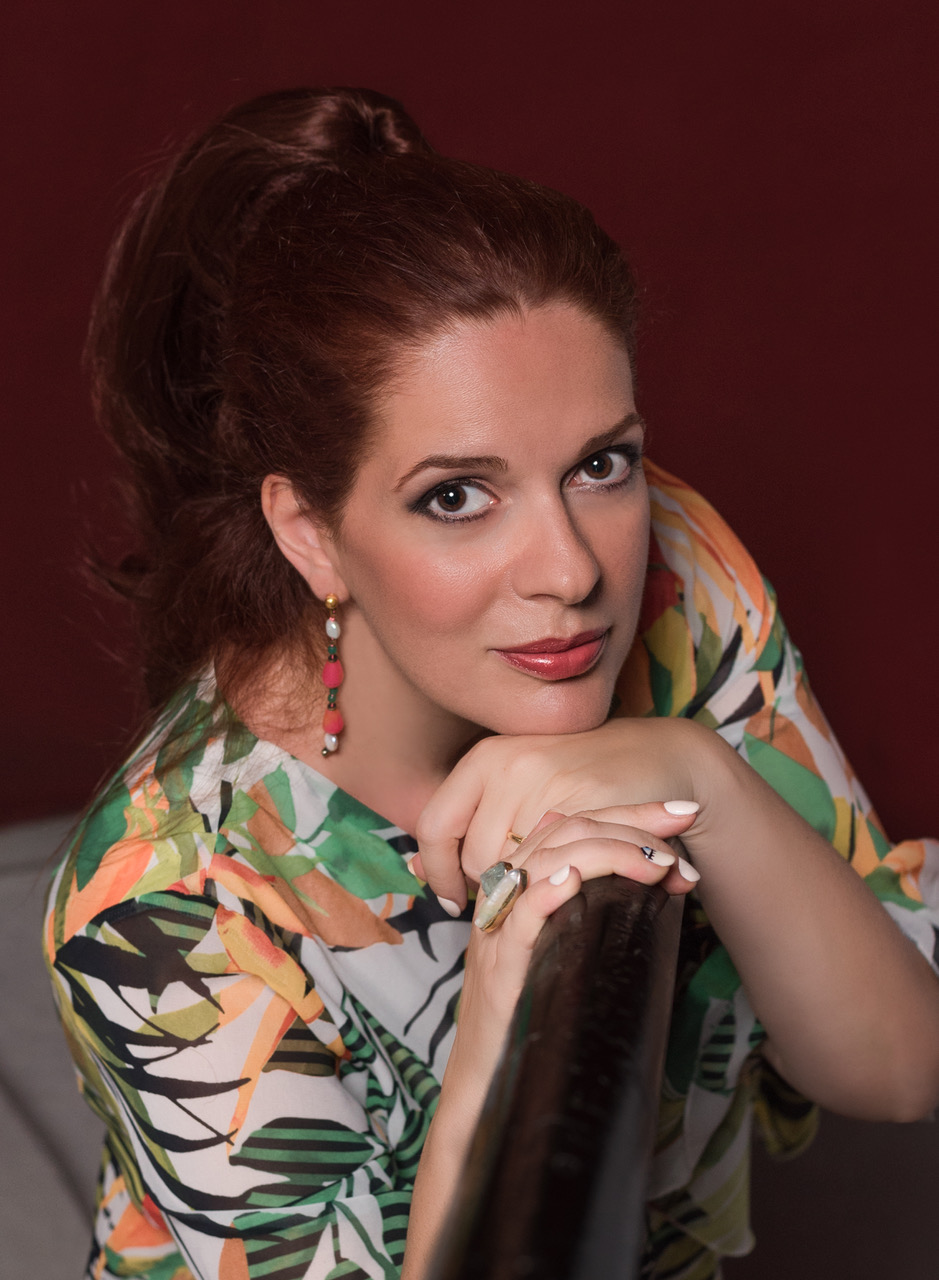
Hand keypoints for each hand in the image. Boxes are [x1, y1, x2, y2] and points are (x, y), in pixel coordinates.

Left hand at [414, 717, 709, 908]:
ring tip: (551, 885)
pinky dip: (560, 886)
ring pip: (512, 870)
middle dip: (492, 888)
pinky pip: (554, 870)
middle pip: (473, 857)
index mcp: (484, 756)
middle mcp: (508, 762)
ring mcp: (547, 782)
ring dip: (527, 891)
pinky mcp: (584, 806)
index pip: (434, 826)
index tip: (454, 901)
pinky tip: (576, 883)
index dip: (438, 872)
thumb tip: (416, 863)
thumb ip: (471, 822)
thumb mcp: (518, 788)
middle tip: (521, 895)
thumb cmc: (582, 778)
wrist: (657, 754)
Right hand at [446, 808, 691, 1087]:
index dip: (628, 813)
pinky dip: (545, 891)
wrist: (490, 1080)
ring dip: (610, 853)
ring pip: (547, 861)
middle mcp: (508, 893)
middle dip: (631, 823)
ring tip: (659, 863)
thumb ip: (593, 909)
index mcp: (523, 882)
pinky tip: (574, 881)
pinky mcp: (499, 965)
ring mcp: (501, 926)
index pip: (575, 824)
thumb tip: (649, 875)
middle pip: (566, 831)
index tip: (679, 813)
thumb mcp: (566, 948)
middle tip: (681, 829)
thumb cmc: (535, 1014)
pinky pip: (519, 915)